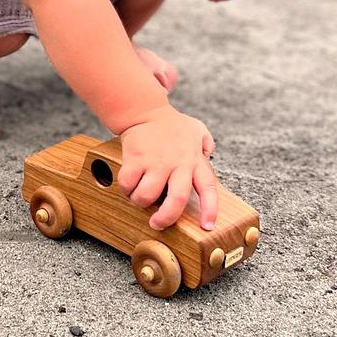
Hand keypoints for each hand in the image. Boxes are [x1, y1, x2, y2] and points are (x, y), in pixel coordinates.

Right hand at [117, 104, 217, 231]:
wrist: (144, 110)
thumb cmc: (171, 123)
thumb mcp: (196, 129)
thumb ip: (206, 143)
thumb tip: (210, 154)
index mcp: (194, 160)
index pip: (208, 188)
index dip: (210, 209)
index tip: (207, 226)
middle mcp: (177, 164)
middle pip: (176, 200)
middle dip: (166, 218)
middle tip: (157, 223)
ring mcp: (156, 162)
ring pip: (147, 196)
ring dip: (140, 202)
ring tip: (139, 196)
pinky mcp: (136, 159)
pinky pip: (128, 184)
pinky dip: (126, 188)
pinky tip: (129, 182)